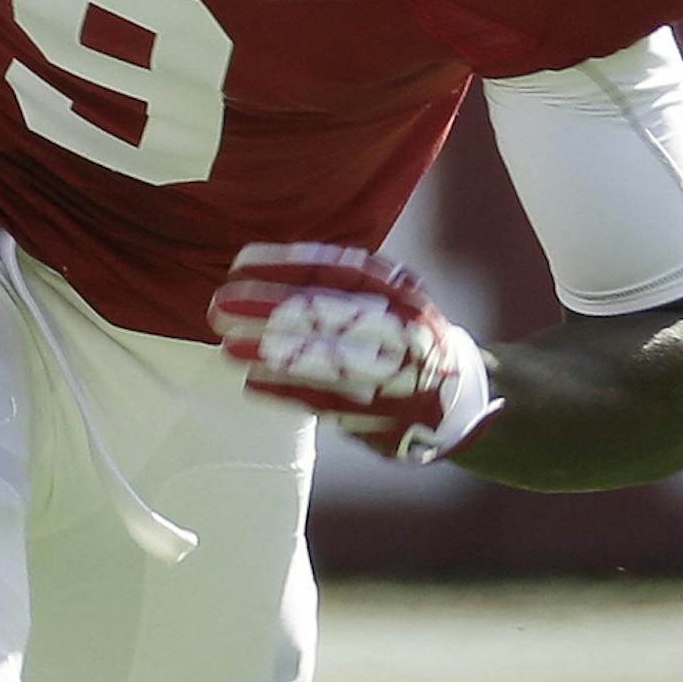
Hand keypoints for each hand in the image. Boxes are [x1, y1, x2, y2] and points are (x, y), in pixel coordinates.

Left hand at [209, 241, 498, 463]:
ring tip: (229, 347)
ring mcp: (398, 376)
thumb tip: (263, 271)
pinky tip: (252, 385)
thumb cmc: (404, 337)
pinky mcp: (387, 418)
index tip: (239, 264)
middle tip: (221, 305)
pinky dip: (288, 394)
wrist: (461, 398)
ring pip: (328, 361)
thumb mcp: (388, 297)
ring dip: (272, 354)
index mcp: (400, 292)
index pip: (338, 268)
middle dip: (269, 307)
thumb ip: (342, 284)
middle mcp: (404, 329)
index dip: (285, 264)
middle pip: (329, 313)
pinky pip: (329, 403)